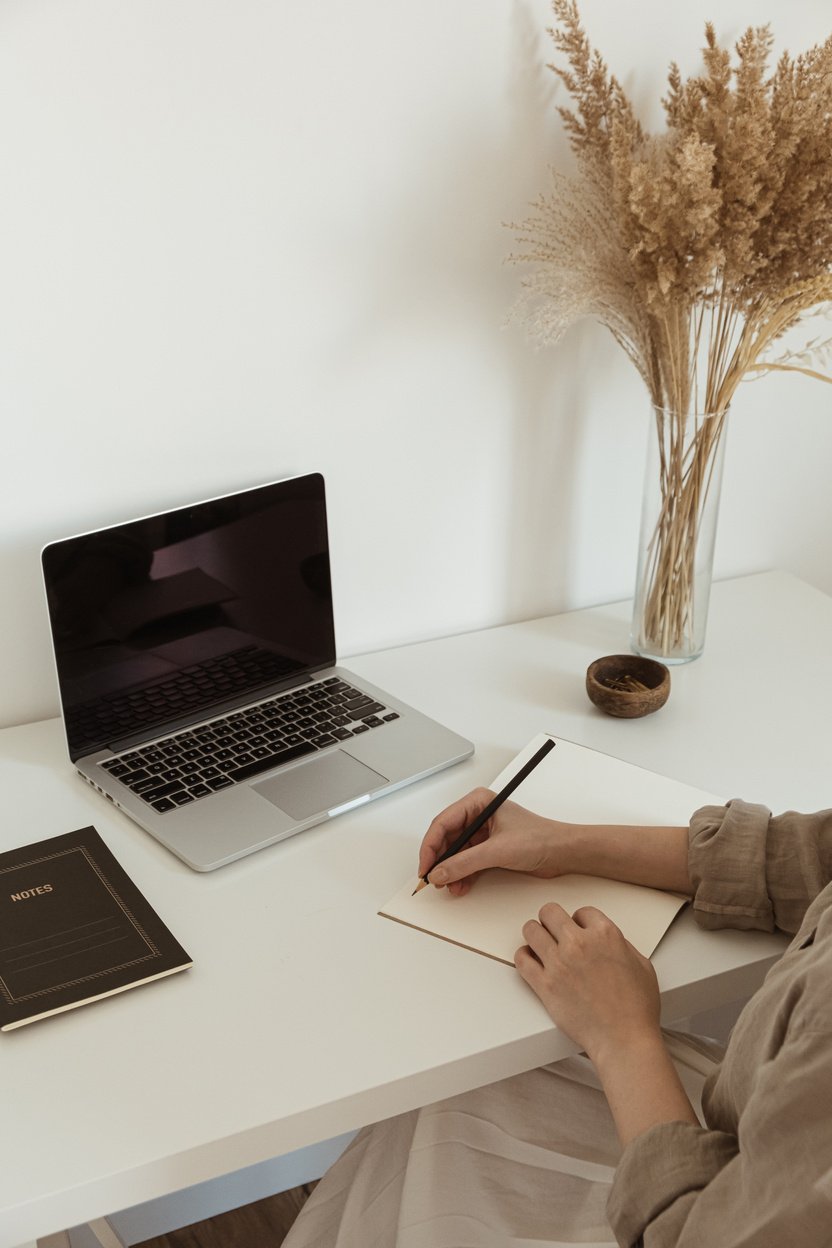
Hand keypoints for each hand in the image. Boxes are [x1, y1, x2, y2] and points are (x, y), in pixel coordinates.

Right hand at [418, 788, 568, 895]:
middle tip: (433, 879)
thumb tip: (439, 873)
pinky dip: (462, 874)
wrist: (563, 853)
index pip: (443, 822)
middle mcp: (478, 815)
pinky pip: (467, 861)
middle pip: (446, 838)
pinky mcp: (489, 848)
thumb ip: (465, 863)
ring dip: (451, 870)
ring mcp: (483, 832)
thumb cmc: (540, 838)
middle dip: (439, 860)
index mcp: (478, 802)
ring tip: (449, 886)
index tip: (425, 867)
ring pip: (455, 852)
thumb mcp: (497, 851)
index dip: (430, 846)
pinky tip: (460, 886)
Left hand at [515, 904, 660, 1066]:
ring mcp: (559, 963)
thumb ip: (621, 945)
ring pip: (531, 930)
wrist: (623, 1039)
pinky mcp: (544, 984)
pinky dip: (524, 957)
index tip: (579, 931)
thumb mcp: (642, 965)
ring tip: (540, 945)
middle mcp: (579, 943)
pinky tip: (532, 961)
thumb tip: (605, 940)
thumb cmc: (636, 1008)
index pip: (582, 911)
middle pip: (550, 912)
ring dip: (535, 935)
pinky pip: (521, 959)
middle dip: (552, 920)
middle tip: (554, 932)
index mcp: (605, 934)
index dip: (580, 922)